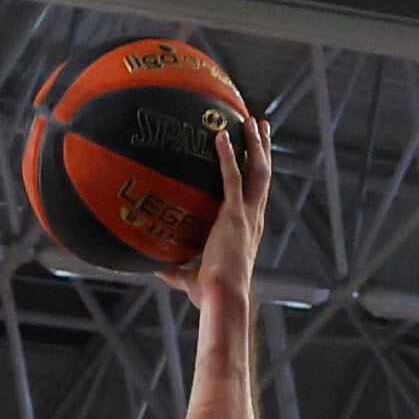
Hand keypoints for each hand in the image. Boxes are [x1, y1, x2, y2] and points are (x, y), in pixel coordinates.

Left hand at [182, 102, 272, 324]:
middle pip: (263, 176)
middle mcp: (254, 219)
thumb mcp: (191, 280)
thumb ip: (175, 271)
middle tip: (262, 127)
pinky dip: (228, 155)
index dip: (257, 176)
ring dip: (256, 144)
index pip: (257, 197)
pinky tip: (221, 136)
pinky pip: (233, 177)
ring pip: (258, 171)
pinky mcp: (235, 214)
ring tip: (253, 121)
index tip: (256, 158)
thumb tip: (154, 268)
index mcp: (249, 232)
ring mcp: (248, 215)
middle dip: (263, 149)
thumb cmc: (211, 295)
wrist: (223, 297)